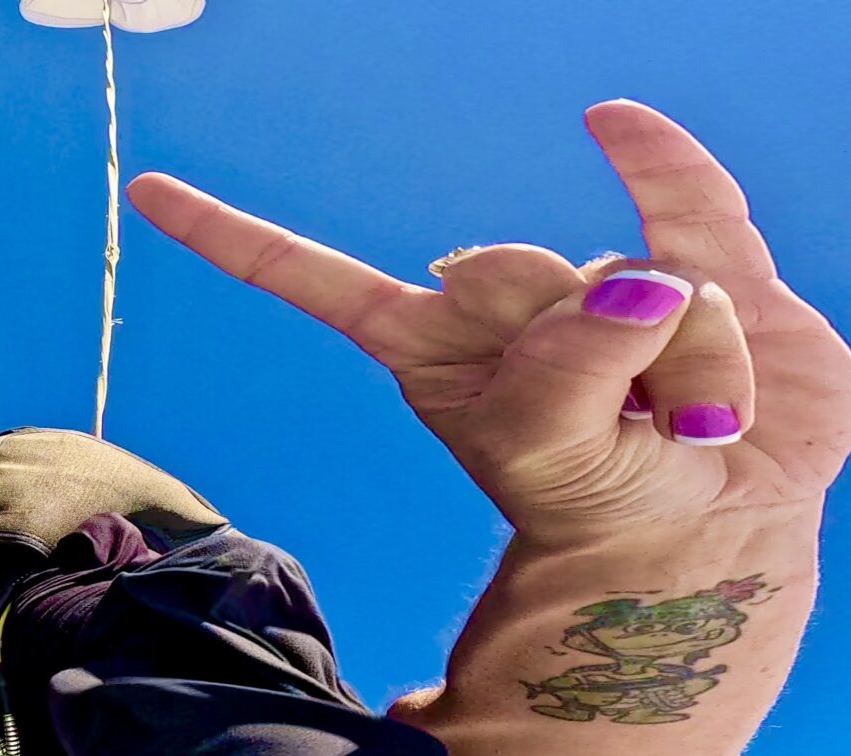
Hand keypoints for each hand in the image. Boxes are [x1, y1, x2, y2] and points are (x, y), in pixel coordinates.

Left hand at [127, 100, 850, 542]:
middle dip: (583, 350)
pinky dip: (655, 159)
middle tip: (624, 429)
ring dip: (681, 366)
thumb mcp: (558, 457)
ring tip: (686, 426)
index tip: (145, 190)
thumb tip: (639, 280)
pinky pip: (680, 192)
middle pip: (514, 269)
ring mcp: (600, 280)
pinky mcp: (702, 261)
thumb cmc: (603, 505)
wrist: (705, 538)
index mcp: (429, 347)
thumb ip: (579, 368)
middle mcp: (503, 303)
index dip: (234, 236)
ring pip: (638, 279)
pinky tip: (607, 122)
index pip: (316, 279)